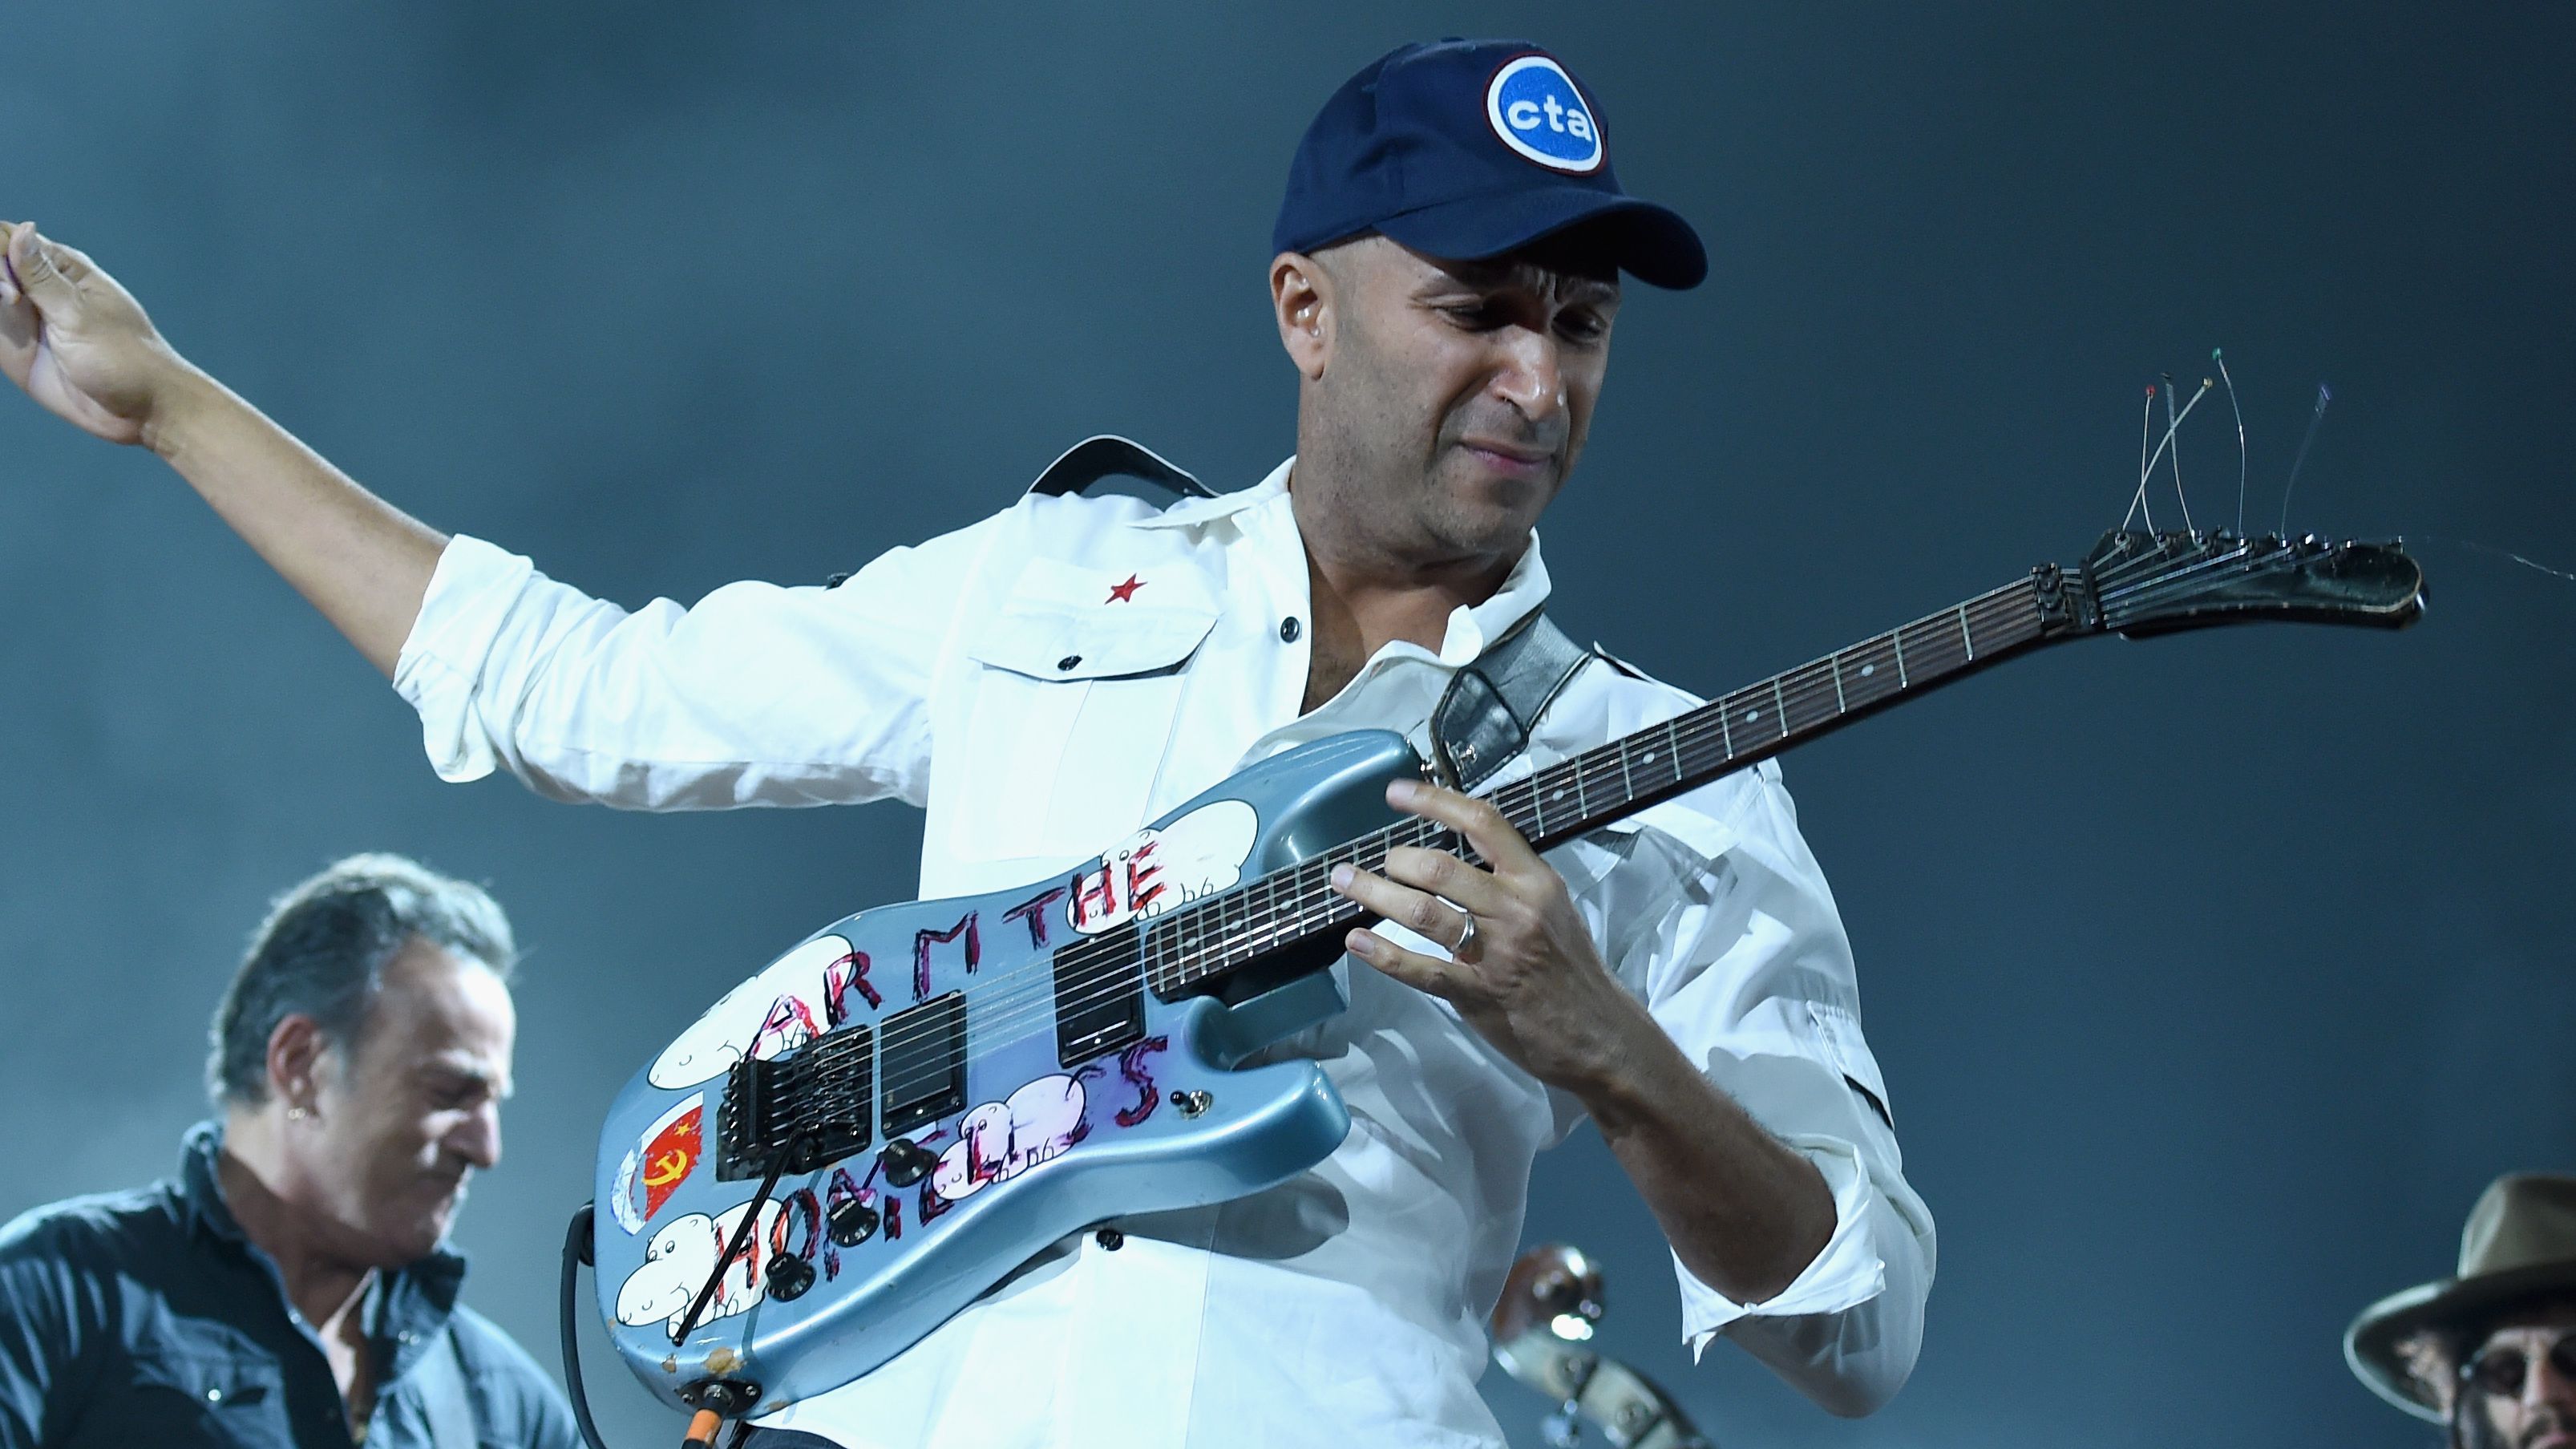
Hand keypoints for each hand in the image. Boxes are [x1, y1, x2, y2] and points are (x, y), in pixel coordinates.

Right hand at [0, 221, 193, 446]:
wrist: (143, 411)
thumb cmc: (124, 358)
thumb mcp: (78, 315)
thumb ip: (41, 278)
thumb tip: (24, 229)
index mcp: (61, 268)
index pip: (6, 237)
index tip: (11, 286)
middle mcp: (37, 290)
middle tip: (13, 302)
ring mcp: (24, 320)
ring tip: (15, 314)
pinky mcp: (16, 350)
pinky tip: (4, 337)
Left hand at [1329, 777, 1651, 1088]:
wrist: (1600, 1034)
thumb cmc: (1571, 968)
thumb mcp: (1553, 908)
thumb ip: (1509, 881)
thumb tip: (1455, 856)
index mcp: (1536, 880)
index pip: (1482, 823)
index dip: (1434, 802)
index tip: (1395, 793)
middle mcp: (1515, 909)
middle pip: (1440, 868)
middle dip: (1394, 860)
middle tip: (1370, 862)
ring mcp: (1495, 953)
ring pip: (1422, 912)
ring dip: (1374, 894)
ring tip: (1344, 883)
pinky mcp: (1477, 994)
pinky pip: (1421, 969)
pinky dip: (1382, 954)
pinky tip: (1356, 942)